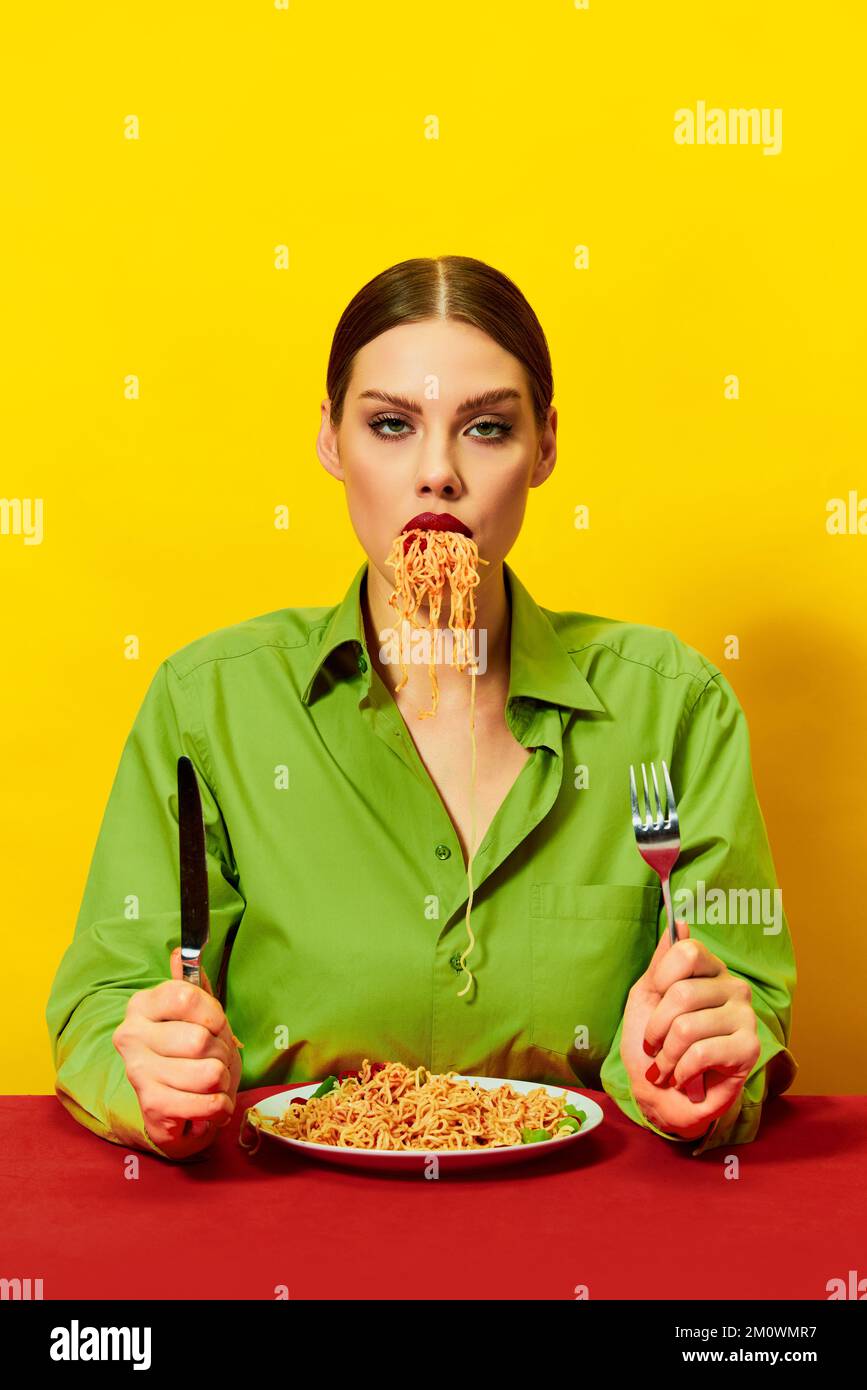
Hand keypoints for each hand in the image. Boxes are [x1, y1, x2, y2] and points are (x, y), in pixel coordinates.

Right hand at [112, 948, 242, 1156]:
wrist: (174, 1108)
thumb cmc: (189, 1055)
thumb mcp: (197, 1015)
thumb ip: (192, 984)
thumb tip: (181, 952)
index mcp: (142, 1005)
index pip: (187, 996)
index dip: (214, 1014)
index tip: (216, 1025)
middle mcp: (131, 1035)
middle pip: (201, 1039)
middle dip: (223, 1052)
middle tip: (217, 1059)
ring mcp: (137, 1071)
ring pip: (209, 1072)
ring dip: (223, 1081)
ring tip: (212, 1082)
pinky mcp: (151, 1105)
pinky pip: (208, 1103)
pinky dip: (221, 1106)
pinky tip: (211, 1103)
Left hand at [621, 918, 759, 1140]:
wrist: (663, 1097)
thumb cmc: (653, 1046)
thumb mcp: (647, 997)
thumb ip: (661, 961)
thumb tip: (678, 921)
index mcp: (708, 970)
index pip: (687, 951)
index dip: (662, 978)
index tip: (656, 1000)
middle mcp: (732, 987)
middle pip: (682, 993)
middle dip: (655, 1029)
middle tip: (655, 1047)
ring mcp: (745, 1017)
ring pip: (687, 1027)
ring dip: (666, 1057)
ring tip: (668, 1068)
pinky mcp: (750, 1049)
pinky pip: (702, 1053)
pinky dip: (682, 1071)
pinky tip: (685, 1079)